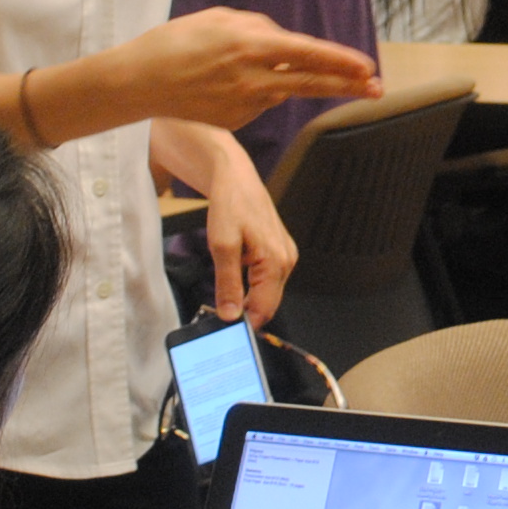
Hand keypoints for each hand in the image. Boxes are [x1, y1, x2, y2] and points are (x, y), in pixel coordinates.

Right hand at [110, 10, 377, 129]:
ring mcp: (245, 104)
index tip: (367, 66)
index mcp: (251, 45)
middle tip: (377, 88)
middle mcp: (254, 77)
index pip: (309, 53)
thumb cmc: (176, 41)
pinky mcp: (236, 121)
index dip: (341, 60)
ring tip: (231, 65)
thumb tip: (285, 43)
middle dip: (348, 85)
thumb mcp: (220, 18)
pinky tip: (222, 82)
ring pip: (281, 89)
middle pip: (311, 82)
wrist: (140, 82)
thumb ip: (259, 27)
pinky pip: (259, 101)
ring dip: (283, 79)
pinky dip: (255, 89)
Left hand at [200, 181, 296, 323]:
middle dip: (247, 311)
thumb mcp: (222, 246)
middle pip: (269, 303)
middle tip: (221, 312)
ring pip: (268, 292)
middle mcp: (286, 261)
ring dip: (249, 297)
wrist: (236, 179)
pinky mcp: (280, 251)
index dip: (245, 323)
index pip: (264, 309)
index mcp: (275, 262)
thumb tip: (230, 314)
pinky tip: (238, 274)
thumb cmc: (231, 205)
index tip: (226, 329)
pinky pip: (269, 279)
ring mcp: (286, 255)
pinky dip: (253, 284)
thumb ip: (228, 283)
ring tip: (226, 291)